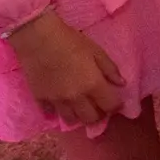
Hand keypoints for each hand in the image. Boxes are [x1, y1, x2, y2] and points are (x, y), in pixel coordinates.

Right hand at [4, 10, 125, 126]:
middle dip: (98, 115)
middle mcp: (76, 97)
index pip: (110, 106)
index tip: (116, 102)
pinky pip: (51, 113)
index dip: (116, 106)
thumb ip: (110, 69)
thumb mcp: (96, 51)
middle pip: (91, 118)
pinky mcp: (40, 99)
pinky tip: (60, 102)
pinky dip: (57, 110)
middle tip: (98, 106)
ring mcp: (57, 101)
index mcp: (93, 85)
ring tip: (80, 107)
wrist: (38, 38)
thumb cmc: (70, 41)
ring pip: (71, 120)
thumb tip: (122, 84)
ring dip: (79, 116)